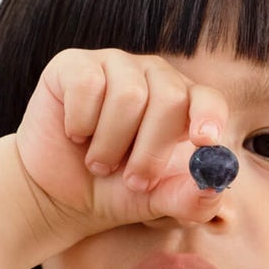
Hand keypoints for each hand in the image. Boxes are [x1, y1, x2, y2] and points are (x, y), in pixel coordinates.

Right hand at [15, 49, 230, 237]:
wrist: (56, 194)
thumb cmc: (113, 191)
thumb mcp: (155, 203)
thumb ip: (189, 200)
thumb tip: (212, 187)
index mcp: (182, 104)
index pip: (208, 98)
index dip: (209, 116)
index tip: (203, 141)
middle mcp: (152, 77)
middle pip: (169, 96)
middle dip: (150, 149)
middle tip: (131, 179)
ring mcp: (114, 65)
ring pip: (128, 96)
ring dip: (110, 144)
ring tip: (98, 162)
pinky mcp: (74, 65)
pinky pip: (87, 85)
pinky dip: (80, 123)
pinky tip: (75, 135)